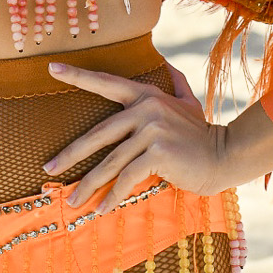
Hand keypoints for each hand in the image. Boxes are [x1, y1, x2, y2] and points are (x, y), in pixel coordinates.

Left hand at [42, 64, 229, 212]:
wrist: (224, 156)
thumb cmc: (202, 133)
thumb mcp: (188, 102)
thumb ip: (175, 82)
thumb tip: (165, 63)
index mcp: (146, 95)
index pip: (106, 83)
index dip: (78, 76)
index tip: (52, 68)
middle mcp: (146, 108)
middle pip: (98, 134)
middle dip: (70, 153)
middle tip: (49, 167)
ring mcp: (152, 129)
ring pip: (111, 162)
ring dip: (89, 185)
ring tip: (74, 202)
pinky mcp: (158, 152)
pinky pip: (127, 177)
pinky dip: (113, 196)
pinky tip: (102, 209)